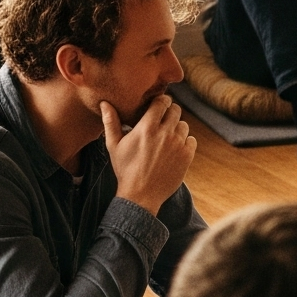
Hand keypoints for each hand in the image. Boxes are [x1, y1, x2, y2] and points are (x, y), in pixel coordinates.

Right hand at [104, 94, 195, 213]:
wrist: (141, 195)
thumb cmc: (125, 169)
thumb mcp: (114, 145)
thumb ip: (111, 122)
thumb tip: (105, 103)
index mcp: (147, 127)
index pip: (162, 102)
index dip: (161, 102)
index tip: (158, 106)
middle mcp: (165, 133)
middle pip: (176, 110)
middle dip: (169, 112)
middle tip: (163, 120)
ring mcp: (178, 145)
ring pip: (184, 125)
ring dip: (177, 128)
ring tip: (167, 137)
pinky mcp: (187, 156)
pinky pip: (191, 140)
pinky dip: (185, 142)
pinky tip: (174, 148)